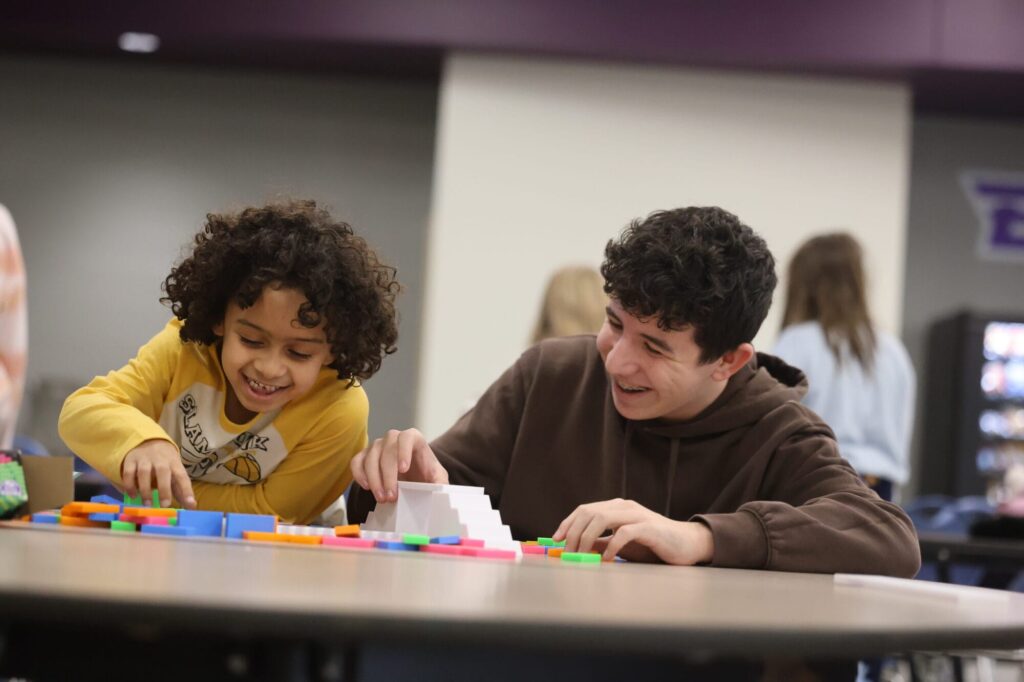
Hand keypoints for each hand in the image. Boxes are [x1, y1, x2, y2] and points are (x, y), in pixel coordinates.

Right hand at [121, 439, 196, 508]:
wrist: (148, 442)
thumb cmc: (165, 464)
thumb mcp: (174, 473)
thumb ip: (181, 490)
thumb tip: (191, 507)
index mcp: (174, 463)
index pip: (182, 476)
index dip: (187, 490)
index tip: (190, 504)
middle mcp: (161, 459)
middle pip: (163, 471)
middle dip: (164, 489)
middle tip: (164, 505)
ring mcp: (144, 459)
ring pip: (144, 472)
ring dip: (145, 489)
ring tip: (147, 505)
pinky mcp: (131, 460)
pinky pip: (128, 473)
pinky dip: (129, 485)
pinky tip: (132, 496)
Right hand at [350, 428, 448, 502]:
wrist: (413, 481)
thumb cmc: (426, 477)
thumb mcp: (437, 480)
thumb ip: (440, 482)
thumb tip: (439, 490)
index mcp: (414, 439)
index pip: (407, 437)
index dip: (404, 451)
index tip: (403, 470)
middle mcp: (394, 438)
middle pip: (387, 450)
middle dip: (388, 475)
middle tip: (391, 496)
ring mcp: (377, 446)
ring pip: (370, 456)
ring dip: (374, 479)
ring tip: (382, 498)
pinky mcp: (365, 456)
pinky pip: (356, 461)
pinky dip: (359, 474)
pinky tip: (366, 487)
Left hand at [552, 498, 713, 564]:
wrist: (686, 544)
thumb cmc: (652, 545)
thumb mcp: (620, 544)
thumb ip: (601, 543)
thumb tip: (577, 548)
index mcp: (616, 508)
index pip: (584, 510)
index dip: (568, 523)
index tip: (556, 539)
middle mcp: (624, 507)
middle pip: (589, 512)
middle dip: (574, 532)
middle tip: (567, 551)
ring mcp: (637, 515)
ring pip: (602, 518)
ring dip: (587, 537)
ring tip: (581, 555)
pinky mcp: (649, 527)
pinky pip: (624, 533)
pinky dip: (611, 546)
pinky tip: (606, 559)